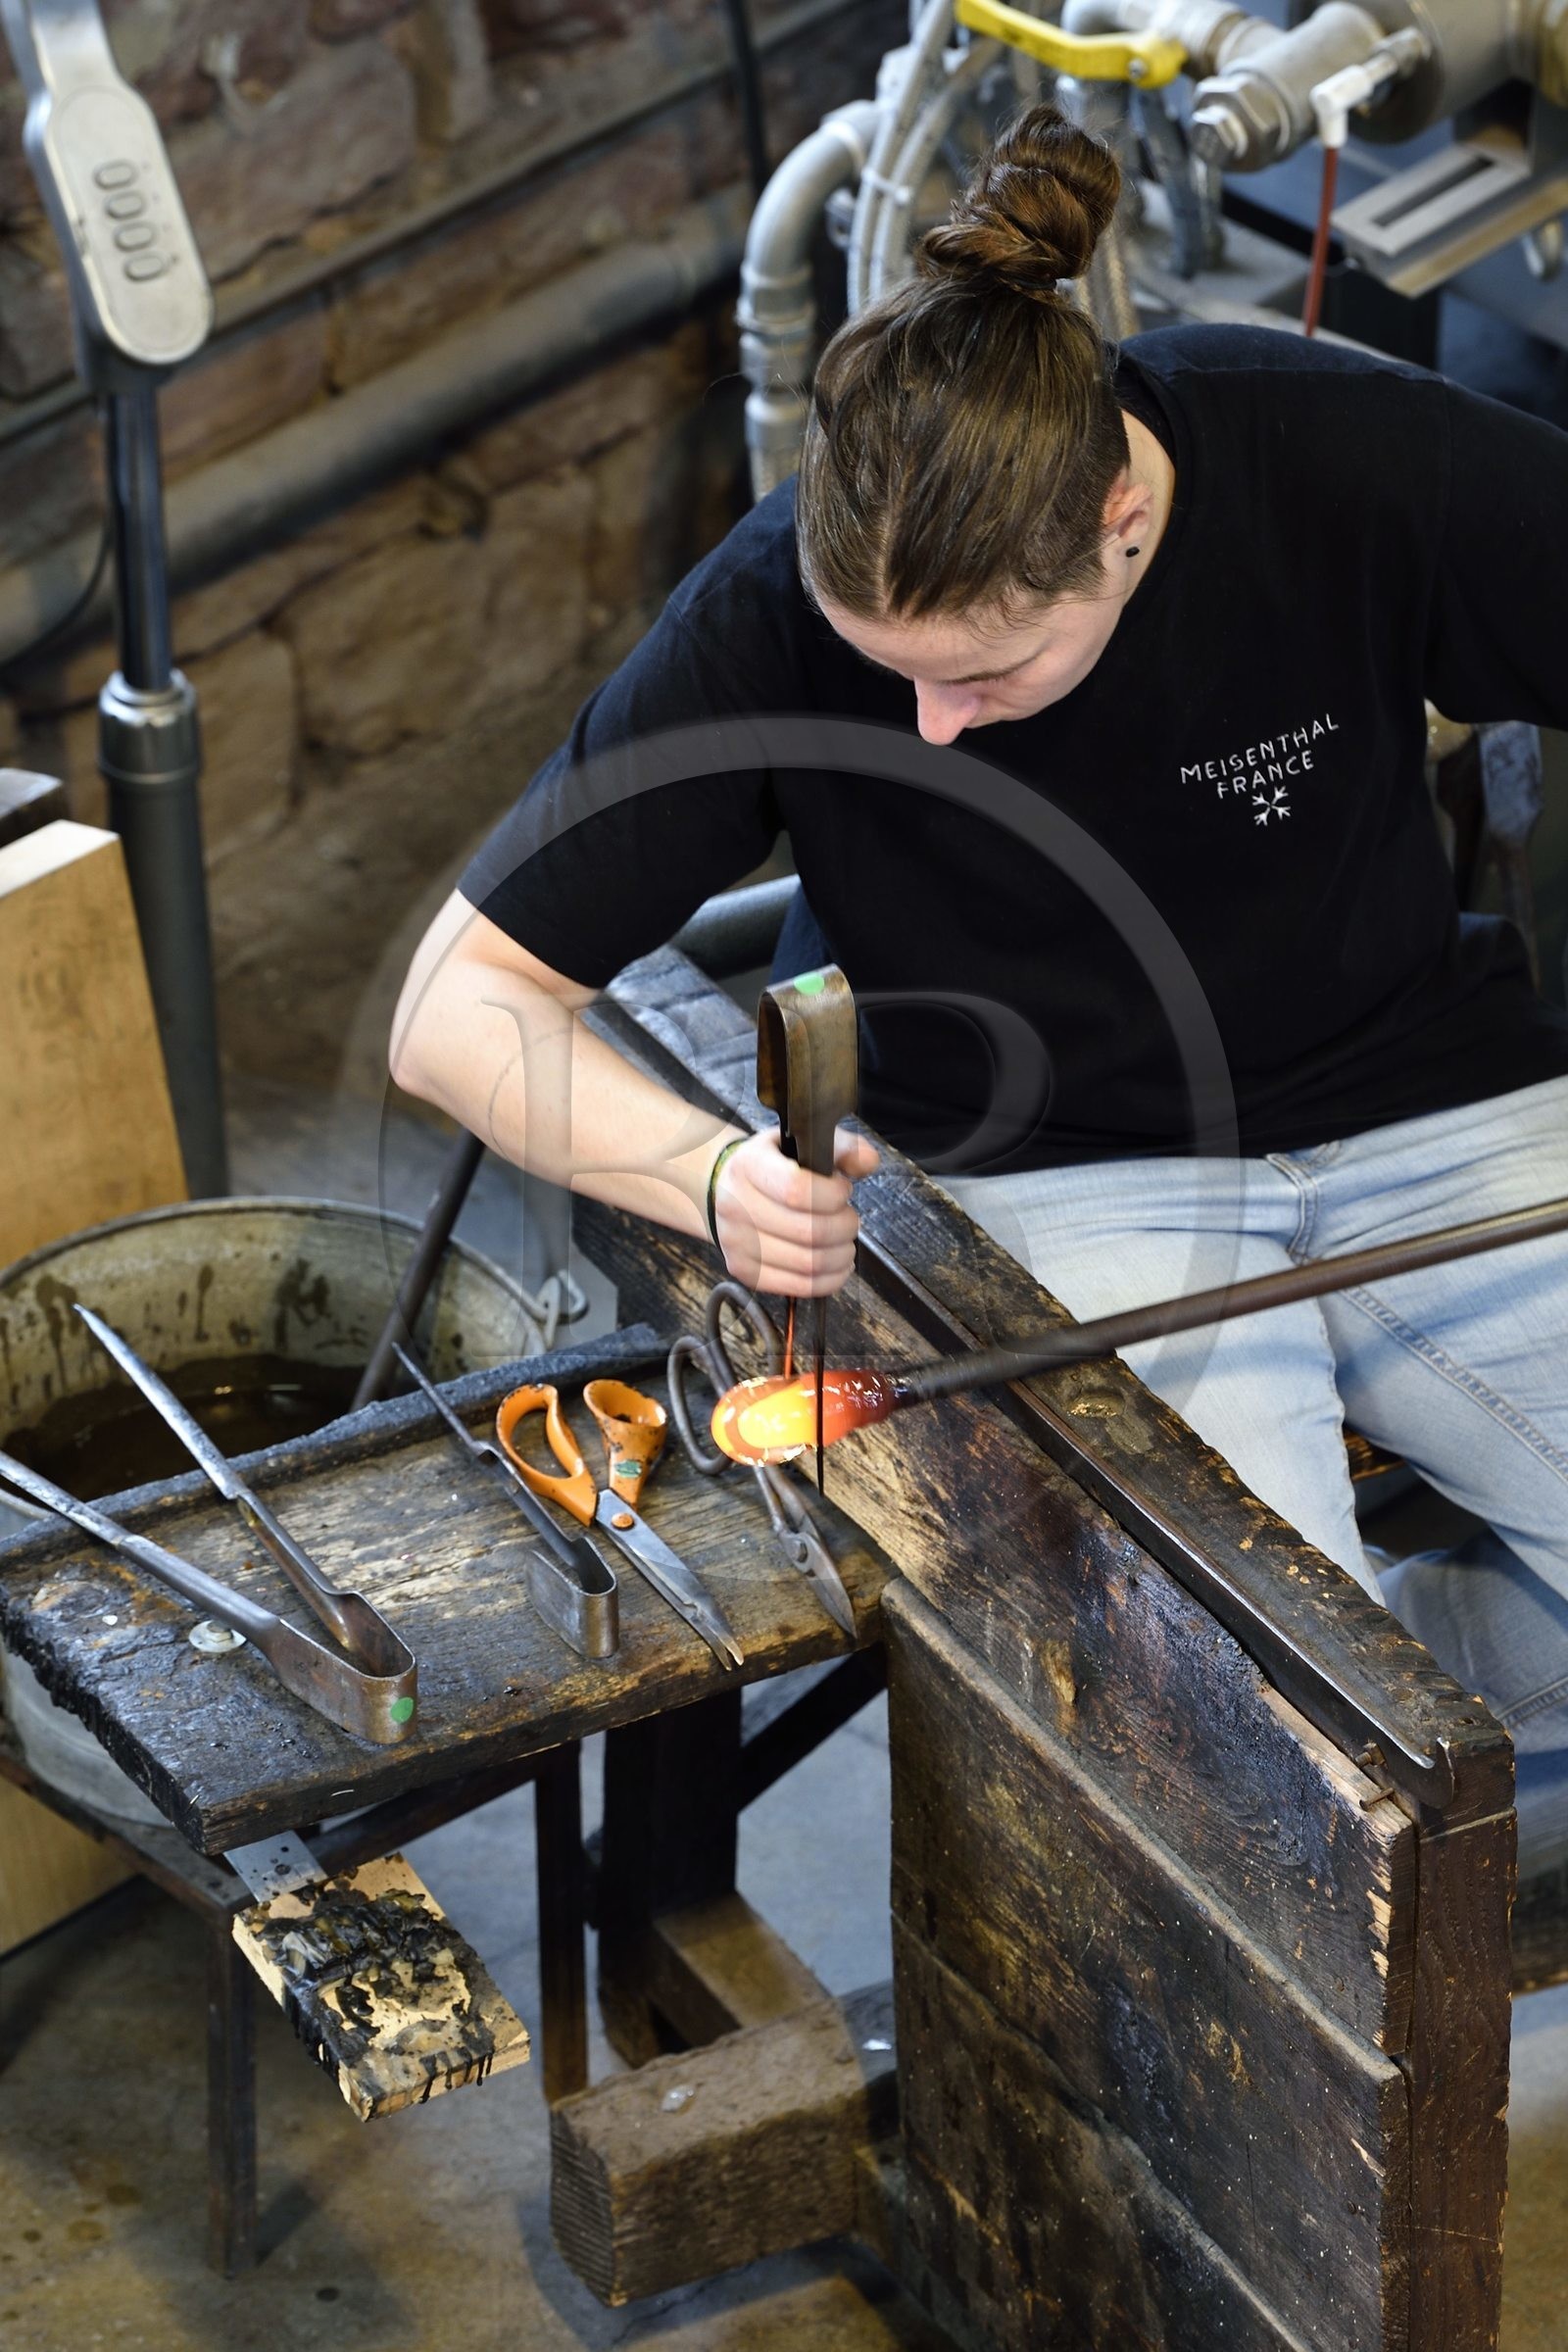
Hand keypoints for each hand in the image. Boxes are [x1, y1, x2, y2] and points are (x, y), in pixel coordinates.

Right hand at [711, 1126, 879, 1295]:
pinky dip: (829, 1280)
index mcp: (749, 1166)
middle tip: (849, 1219)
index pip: (796, 1190)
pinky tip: (837, 1265)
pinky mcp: (744, 1271)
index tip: (842, 1190)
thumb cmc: (774, 1166)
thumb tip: (868, 1162)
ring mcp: (736, 1242)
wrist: (727, 1189)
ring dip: (840, 1255)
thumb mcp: (805, 1143)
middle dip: (844, 1227)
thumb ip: (843, 1147)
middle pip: (808, 1231)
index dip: (832, 1195)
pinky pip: (798, 1286)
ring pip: (807, 1263)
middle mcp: (735, 1205)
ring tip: (845, 1242)